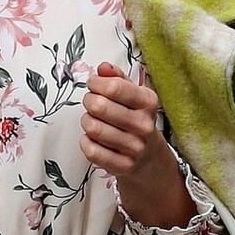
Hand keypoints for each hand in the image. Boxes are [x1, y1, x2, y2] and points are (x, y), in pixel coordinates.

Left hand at [79, 63, 193, 227]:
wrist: (147, 155)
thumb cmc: (135, 118)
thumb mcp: (132, 93)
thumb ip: (116, 77)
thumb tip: (103, 68)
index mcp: (148, 102)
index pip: (114, 87)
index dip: (96, 83)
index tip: (93, 84)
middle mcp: (144, 125)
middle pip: (100, 107)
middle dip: (88, 101)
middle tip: (90, 102)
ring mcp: (134, 147)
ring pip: (93, 128)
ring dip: (86, 121)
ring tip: (92, 120)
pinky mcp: (123, 166)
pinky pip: (91, 150)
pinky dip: (86, 142)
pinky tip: (92, 138)